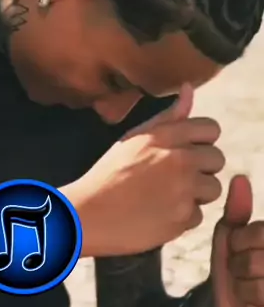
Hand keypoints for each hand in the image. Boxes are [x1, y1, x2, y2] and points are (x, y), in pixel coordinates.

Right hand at [63, 84, 223, 257]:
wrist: (89, 213)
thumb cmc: (110, 173)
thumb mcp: (135, 137)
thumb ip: (168, 116)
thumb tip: (189, 88)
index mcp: (166, 135)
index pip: (211, 128)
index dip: (201, 140)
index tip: (186, 151)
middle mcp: (179, 159)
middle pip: (217, 159)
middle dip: (201, 168)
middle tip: (174, 176)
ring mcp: (184, 190)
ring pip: (213, 188)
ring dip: (196, 194)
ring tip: (168, 196)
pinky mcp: (183, 218)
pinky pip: (199, 215)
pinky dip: (183, 217)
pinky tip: (161, 214)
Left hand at [211, 174, 263, 306]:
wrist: (225, 302)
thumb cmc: (232, 260)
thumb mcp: (230, 233)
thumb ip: (237, 209)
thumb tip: (240, 178)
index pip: (261, 234)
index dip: (240, 241)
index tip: (235, 247)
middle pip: (258, 262)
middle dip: (239, 267)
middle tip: (238, 270)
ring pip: (260, 288)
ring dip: (243, 290)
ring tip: (245, 288)